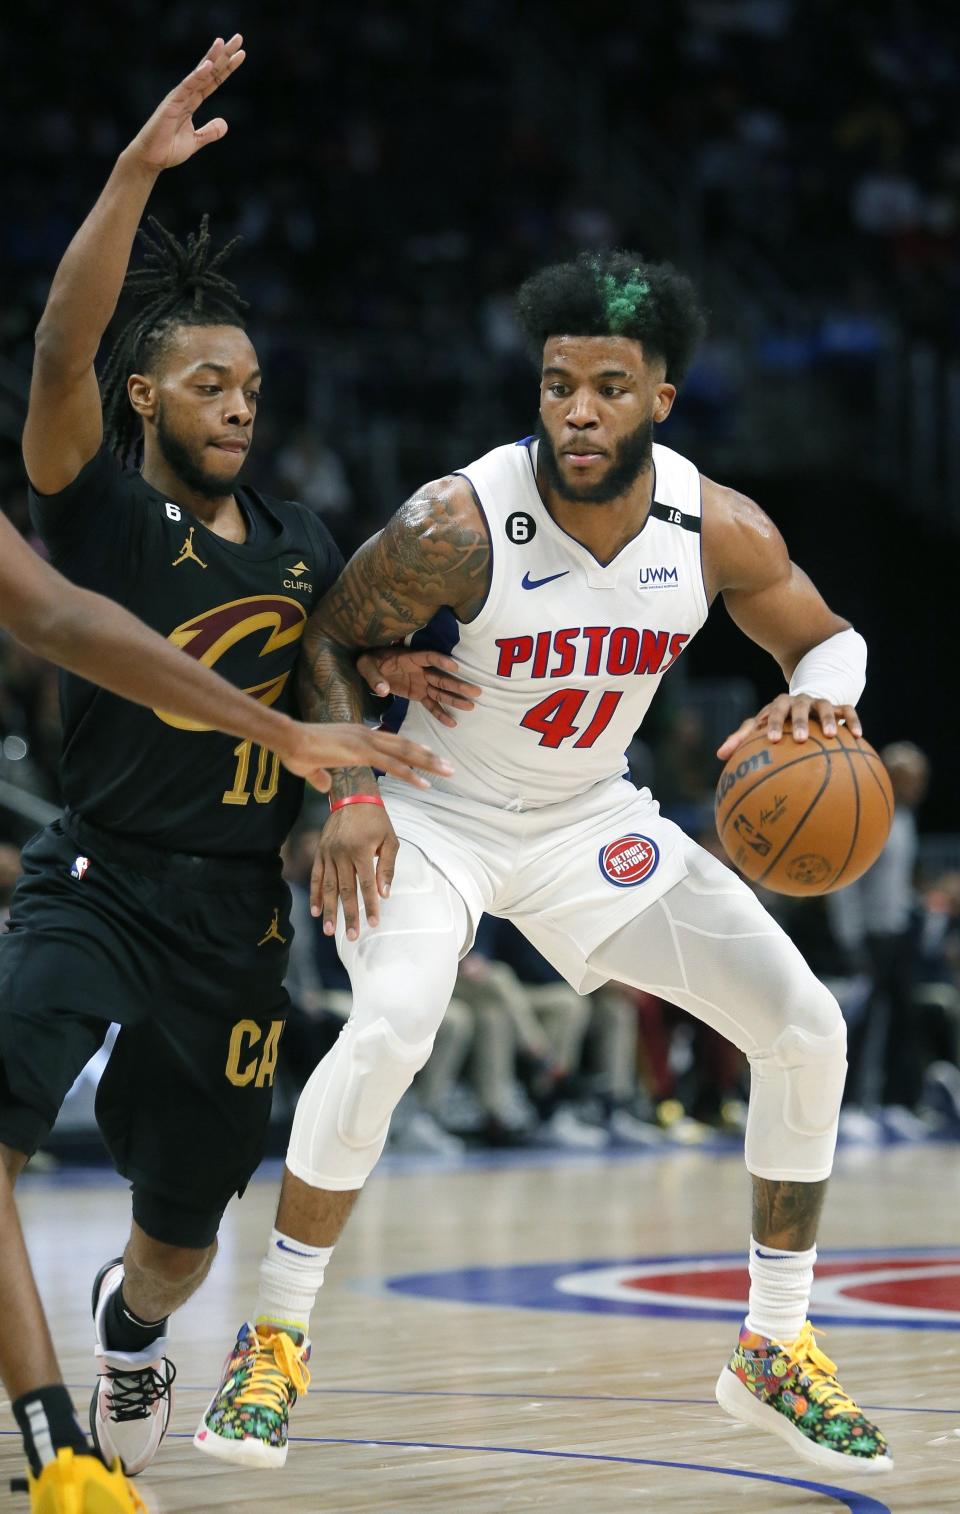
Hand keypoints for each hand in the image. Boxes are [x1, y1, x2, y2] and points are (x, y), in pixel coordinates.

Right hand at [127, 34, 245, 170]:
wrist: (151, 159)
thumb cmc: (168, 148)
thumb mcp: (195, 141)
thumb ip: (210, 132)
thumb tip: (224, 124)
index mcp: (193, 101)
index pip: (214, 80)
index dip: (227, 68)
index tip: (241, 55)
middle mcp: (187, 95)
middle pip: (209, 71)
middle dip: (224, 55)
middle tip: (238, 38)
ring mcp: (179, 97)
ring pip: (199, 74)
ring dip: (212, 58)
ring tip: (223, 42)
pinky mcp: (171, 104)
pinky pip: (187, 87)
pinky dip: (197, 76)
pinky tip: (208, 65)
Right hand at [277, 720, 453, 791]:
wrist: (288, 739)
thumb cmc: (296, 751)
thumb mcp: (311, 767)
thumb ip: (322, 777)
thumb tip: (327, 786)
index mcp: (359, 734)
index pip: (393, 741)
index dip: (412, 750)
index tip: (429, 757)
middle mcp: (367, 734)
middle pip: (405, 745)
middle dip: (429, 756)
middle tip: (448, 766)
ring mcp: (366, 741)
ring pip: (405, 753)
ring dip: (428, 763)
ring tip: (447, 772)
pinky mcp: (361, 753)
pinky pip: (392, 765)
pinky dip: (410, 774)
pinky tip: (424, 783)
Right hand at [311, 805, 397, 940]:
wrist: (353, 796)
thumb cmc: (376, 820)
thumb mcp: (390, 840)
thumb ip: (387, 868)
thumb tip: (384, 894)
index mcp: (360, 851)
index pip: (366, 885)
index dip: (370, 905)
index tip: (373, 923)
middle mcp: (342, 854)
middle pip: (345, 890)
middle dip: (348, 915)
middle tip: (352, 936)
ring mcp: (328, 853)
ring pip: (328, 887)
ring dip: (329, 910)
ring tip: (329, 930)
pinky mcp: (320, 852)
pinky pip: (317, 876)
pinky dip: (316, 894)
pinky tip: (315, 911)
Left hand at [357, 648, 480, 727]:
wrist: (370, 667)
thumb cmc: (370, 662)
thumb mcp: (366, 665)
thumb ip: (374, 676)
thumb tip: (383, 689)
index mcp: (410, 659)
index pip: (428, 658)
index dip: (441, 661)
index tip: (455, 666)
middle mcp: (420, 671)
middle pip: (441, 677)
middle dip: (458, 685)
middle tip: (476, 691)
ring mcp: (421, 683)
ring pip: (441, 692)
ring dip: (455, 699)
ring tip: (471, 706)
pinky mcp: (418, 694)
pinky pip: (431, 704)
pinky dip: (440, 713)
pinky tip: (452, 722)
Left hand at [717, 694, 861, 761]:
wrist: (805, 703)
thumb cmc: (777, 723)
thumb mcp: (760, 728)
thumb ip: (741, 740)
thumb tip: (719, 755)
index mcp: (779, 706)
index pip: (773, 712)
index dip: (772, 724)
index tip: (771, 740)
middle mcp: (799, 702)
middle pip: (798, 707)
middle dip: (798, 721)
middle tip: (800, 739)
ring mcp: (819, 703)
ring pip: (824, 707)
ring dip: (827, 720)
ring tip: (832, 736)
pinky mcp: (838, 707)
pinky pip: (848, 711)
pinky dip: (853, 721)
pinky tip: (858, 736)